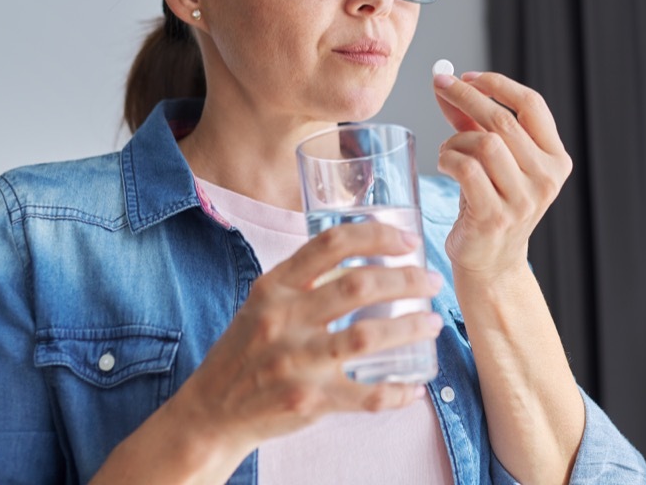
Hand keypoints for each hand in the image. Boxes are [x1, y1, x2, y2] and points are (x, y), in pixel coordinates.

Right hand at [168, 221, 442, 453]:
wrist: (212, 410)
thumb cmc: (247, 351)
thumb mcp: (263, 303)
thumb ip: (304, 280)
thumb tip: (364, 253)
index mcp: (274, 287)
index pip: (331, 244)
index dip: (377, 235)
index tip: (409, 241)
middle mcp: (283, 319)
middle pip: (359, 286)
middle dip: (407, 280)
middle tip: (431, 282)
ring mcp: (295, 361)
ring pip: (368, 336)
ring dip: (410, 327)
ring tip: (433, 323)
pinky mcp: (307, 400)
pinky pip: (365, 396)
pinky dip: (397, 391)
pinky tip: (415, 386)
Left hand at [433, 71, 572, 280]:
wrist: (491, 262)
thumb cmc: (490, 203)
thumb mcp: (492, 159)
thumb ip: (472, 121)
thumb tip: (446, 82)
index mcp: (555, 159)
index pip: (532, 105)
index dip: (498, 84)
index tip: (467, 75)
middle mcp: (546, 178)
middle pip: (503, 120)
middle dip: (466, 96)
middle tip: (441, 84)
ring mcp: (523, 200)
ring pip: (484, 143)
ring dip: (456, 139)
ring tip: (448, 150)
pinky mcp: (495, 216)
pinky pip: (466, 169)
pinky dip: (449, 159)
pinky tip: (445, 164)